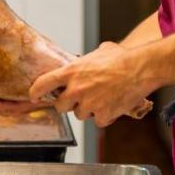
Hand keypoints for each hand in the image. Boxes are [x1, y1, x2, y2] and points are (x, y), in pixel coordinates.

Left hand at [28, 42, 150, 127]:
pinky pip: (98, 121)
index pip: (43, 84)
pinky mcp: (103, 116)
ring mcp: (89, 104)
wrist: (140, 69)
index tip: (34, 96)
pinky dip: (104, 116)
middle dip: (68, 103)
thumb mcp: (97, 52)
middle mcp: (76, 89)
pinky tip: (112, 105)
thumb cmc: (121, 58)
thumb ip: (84, 62)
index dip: (36, 92)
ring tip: (102, 97)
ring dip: (88, 110)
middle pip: (60, 106)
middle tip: (78, 98)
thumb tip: (82, 63)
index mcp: (72, 71)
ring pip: (80, 115)